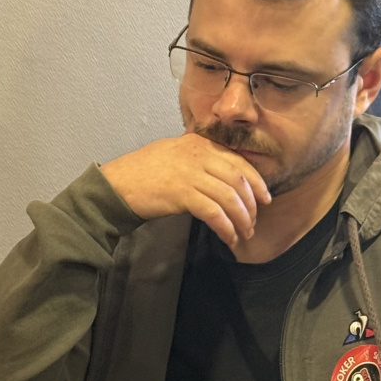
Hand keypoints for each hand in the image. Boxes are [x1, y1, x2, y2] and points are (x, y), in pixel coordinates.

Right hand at [101, 134, 270, 246]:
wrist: (116, 185)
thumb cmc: (143, 173)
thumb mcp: (175, 154)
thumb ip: (201, 160)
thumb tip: (226, 177)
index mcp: (199, 143)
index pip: (239, 161)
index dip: (257, 182)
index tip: (265, 198)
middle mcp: (198, 154)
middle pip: (239, 180)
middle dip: (251, 205)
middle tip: (253, 222)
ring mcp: (190, 172)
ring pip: (230, 198)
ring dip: (241, 220)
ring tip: (243, 234)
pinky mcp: (181, 193)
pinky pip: (214, 213)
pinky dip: (226, 228)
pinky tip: (229, 238)